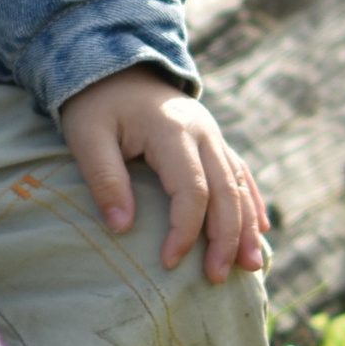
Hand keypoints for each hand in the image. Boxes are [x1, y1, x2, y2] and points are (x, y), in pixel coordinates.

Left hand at [59, 68, 267, 280]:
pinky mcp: (213, 140)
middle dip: (225, 239)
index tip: (168, 263)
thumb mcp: (86, 137)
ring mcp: (213, 135)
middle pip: (225, 192)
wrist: (114, 66)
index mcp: (173, 131)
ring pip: (239, 186)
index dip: (185, 230)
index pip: (191, 190)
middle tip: (217, 279)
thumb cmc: (95, 106)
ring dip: (246, 228)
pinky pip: (240, 173)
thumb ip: (104, 179)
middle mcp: (203, 132)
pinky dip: (251, 203)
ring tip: (251, 267)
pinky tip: (258, 231)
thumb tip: (121, 227)